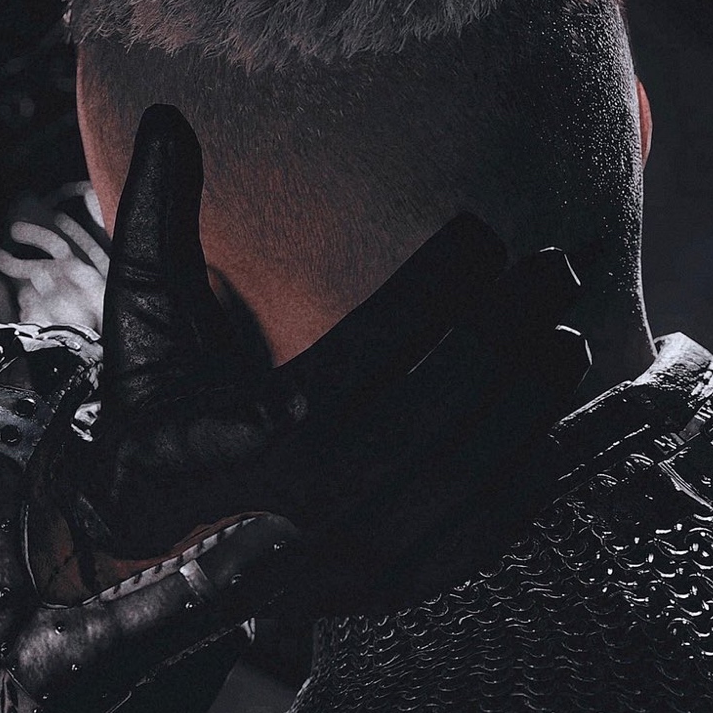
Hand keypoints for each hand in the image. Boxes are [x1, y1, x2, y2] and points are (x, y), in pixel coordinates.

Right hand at [66, 105, 593, 616]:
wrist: (148, 534)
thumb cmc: (158, 414)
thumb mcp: (146, 320)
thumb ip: (156, 220)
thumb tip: (168, 120)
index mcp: (256, 434)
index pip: (370, 350)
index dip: (438, 286)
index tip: (481, 233)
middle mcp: (308, 505)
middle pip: (437, 411)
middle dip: (508, 329)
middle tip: (554, 266)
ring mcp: (352, 559)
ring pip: (467, 476)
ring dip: (530, 401)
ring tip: (566, 337)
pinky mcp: (385, 592)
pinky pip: (476, 540)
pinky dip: (524, 483)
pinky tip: (549, 423)